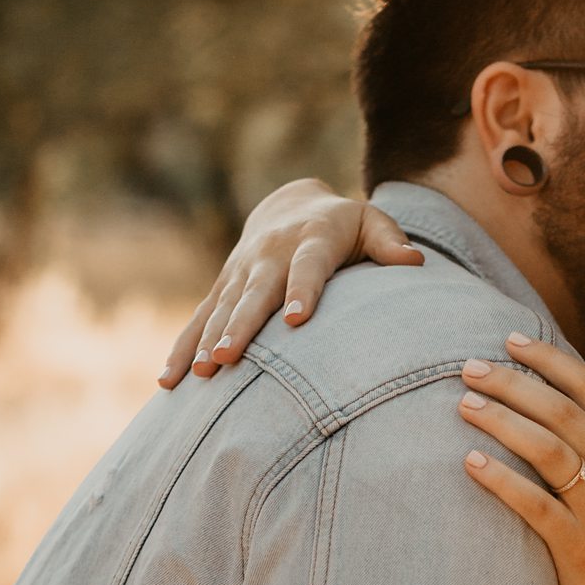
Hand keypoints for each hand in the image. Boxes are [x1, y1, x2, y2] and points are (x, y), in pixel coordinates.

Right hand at [158, 180, 422, 386]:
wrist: (288, 203)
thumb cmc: (343, 225)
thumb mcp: (370, 222)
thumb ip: (390, 241)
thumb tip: (415, 261)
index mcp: (311, 239)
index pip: (307, 267)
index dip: (301, 290)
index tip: (296, 320)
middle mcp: (270, 254)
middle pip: (254, 293)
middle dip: (239, 326)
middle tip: (227, 358)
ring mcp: (242, 271)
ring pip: (221, 308)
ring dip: (206, 341)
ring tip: (199, 374)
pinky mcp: (223, 287)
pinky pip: (200, 318)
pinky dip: (183, 347)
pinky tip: (170, 380)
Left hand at [459, 334, 584, 584]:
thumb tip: (568, 409)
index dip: (552, 362)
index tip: (513, 341)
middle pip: (565, 412)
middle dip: (515, 382)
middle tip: (471, 367)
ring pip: (549, 450)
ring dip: (502, 420)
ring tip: (464, 404)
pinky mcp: (580, 553)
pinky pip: (534, 505)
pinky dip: (501, 479)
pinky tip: (469, 462)